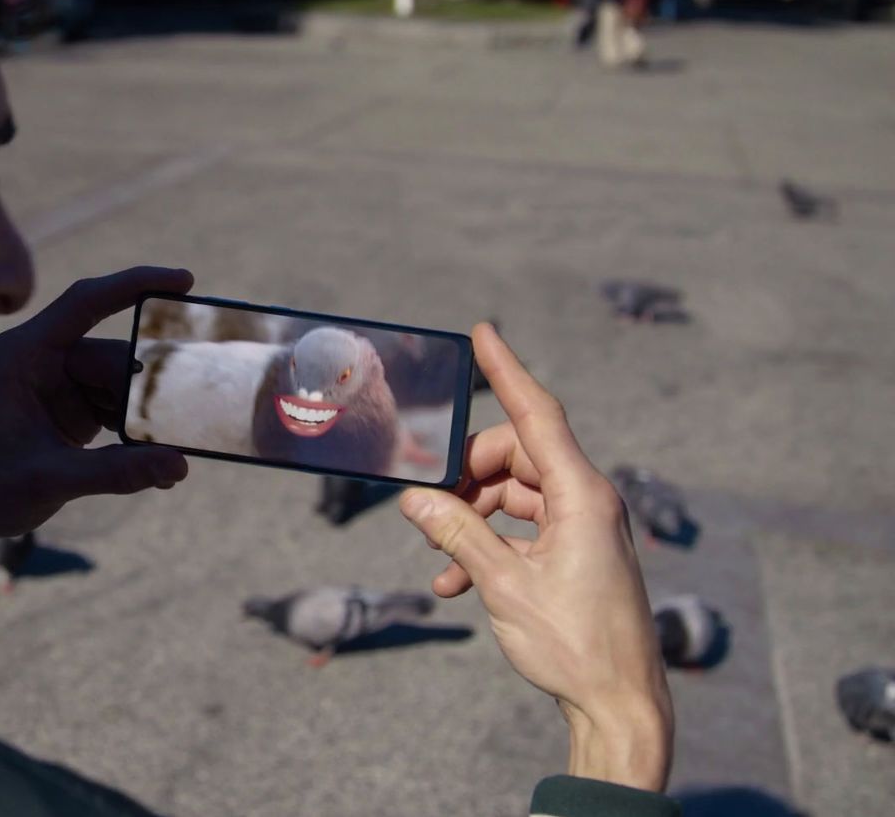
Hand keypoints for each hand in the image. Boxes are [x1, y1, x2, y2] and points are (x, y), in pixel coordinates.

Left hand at [0, 266, 193, 591]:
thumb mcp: (49, 480)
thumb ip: (114, 472)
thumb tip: (178, 465)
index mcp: (23, 355)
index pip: (85, 303)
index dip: (133, 285)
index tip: (184, 279)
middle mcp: (42, 360)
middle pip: (115, 359)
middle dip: (153, 387)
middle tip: (194, 412)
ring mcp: (58, 384)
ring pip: (123, 386)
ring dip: (148, 417)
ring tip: (174, 450)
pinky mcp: (71, 409)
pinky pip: (117, 410)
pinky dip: (137, 435)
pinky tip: (155, 464)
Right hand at [396, 323, 672, 791]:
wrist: (620, 703)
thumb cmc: (573, 644)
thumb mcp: (504, 585)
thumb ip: (457, 534)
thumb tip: (415, 500)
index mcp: (582, 496)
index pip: (538, 414)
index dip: (506, 371)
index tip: (484, 332)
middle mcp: (587, 501)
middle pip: (516, 455)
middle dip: (467, 473)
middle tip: (428, 502)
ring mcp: (584, 527)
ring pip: (514, 492)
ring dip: (472, 516)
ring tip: (438, 555)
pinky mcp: (576, 552)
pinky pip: (523, 527)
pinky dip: (489, 543)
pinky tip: (454, 581)